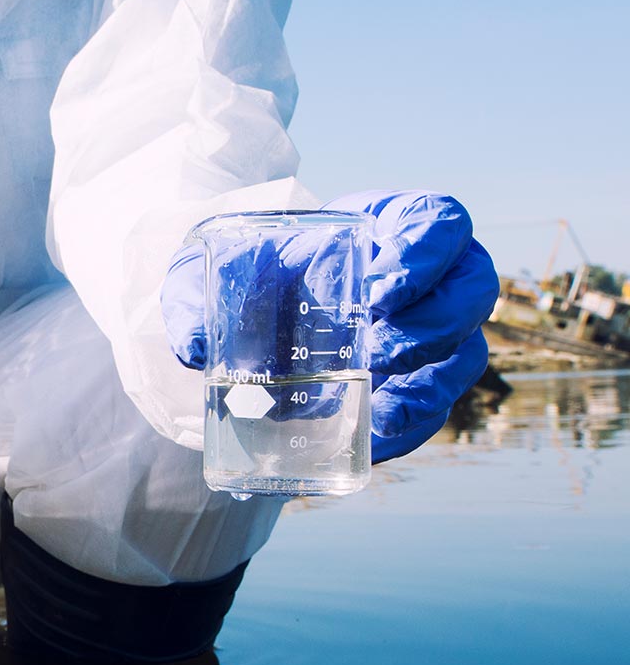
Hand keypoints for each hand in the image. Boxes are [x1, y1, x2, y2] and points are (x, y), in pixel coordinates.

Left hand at [163, 190, 498, 461]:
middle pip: (471, 294)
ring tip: (377, 404)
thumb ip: (198, 290)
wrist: (251, 314)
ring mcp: (433, 336)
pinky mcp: (417, 387)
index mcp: (396, 226)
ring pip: (463, 357)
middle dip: (433, 326)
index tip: (381, 290)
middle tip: (377, 349)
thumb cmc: (254, 270)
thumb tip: (192, 346)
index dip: (427, 255)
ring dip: (427, 383)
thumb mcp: (217, 266)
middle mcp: (432, 278)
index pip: (441, 224)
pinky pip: (434, 410)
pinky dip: (408, 426)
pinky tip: (374, 439)